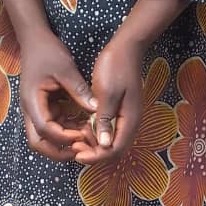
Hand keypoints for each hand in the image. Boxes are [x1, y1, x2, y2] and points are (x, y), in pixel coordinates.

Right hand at [19, 29, 96, 159]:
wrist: (35, 39)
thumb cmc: (48, 51)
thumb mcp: (66, 69)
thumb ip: (79, 90)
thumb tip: (97, 110)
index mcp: (32, 101)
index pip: (44, 130)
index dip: (64, 137)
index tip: (82, 134)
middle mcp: (31, 110)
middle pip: (38, 143)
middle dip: (58, 151)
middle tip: (81, 151)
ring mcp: (37, 110)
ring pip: (45, 138)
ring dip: (64, 142)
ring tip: (86, 139)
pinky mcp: (45, 108)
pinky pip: (54, 126)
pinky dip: (67, 131)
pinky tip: (84, 127)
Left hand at [71, 37, 144, 164]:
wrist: (126, 48)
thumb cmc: (116, 67)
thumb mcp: (107, 92)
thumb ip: (105, 119)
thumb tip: (104, 145)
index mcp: (130, 120)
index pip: (115, 150)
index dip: (96, 156)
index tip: (77, 154)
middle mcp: (131, 123)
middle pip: (114, 150)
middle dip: (94, 153)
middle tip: (74, 147)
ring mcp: (126, 118)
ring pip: (111, 142)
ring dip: (94, 144)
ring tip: (75, 138)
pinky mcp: (120, 112)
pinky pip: (109, 130)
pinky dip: (96, 133)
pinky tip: (82, 127)